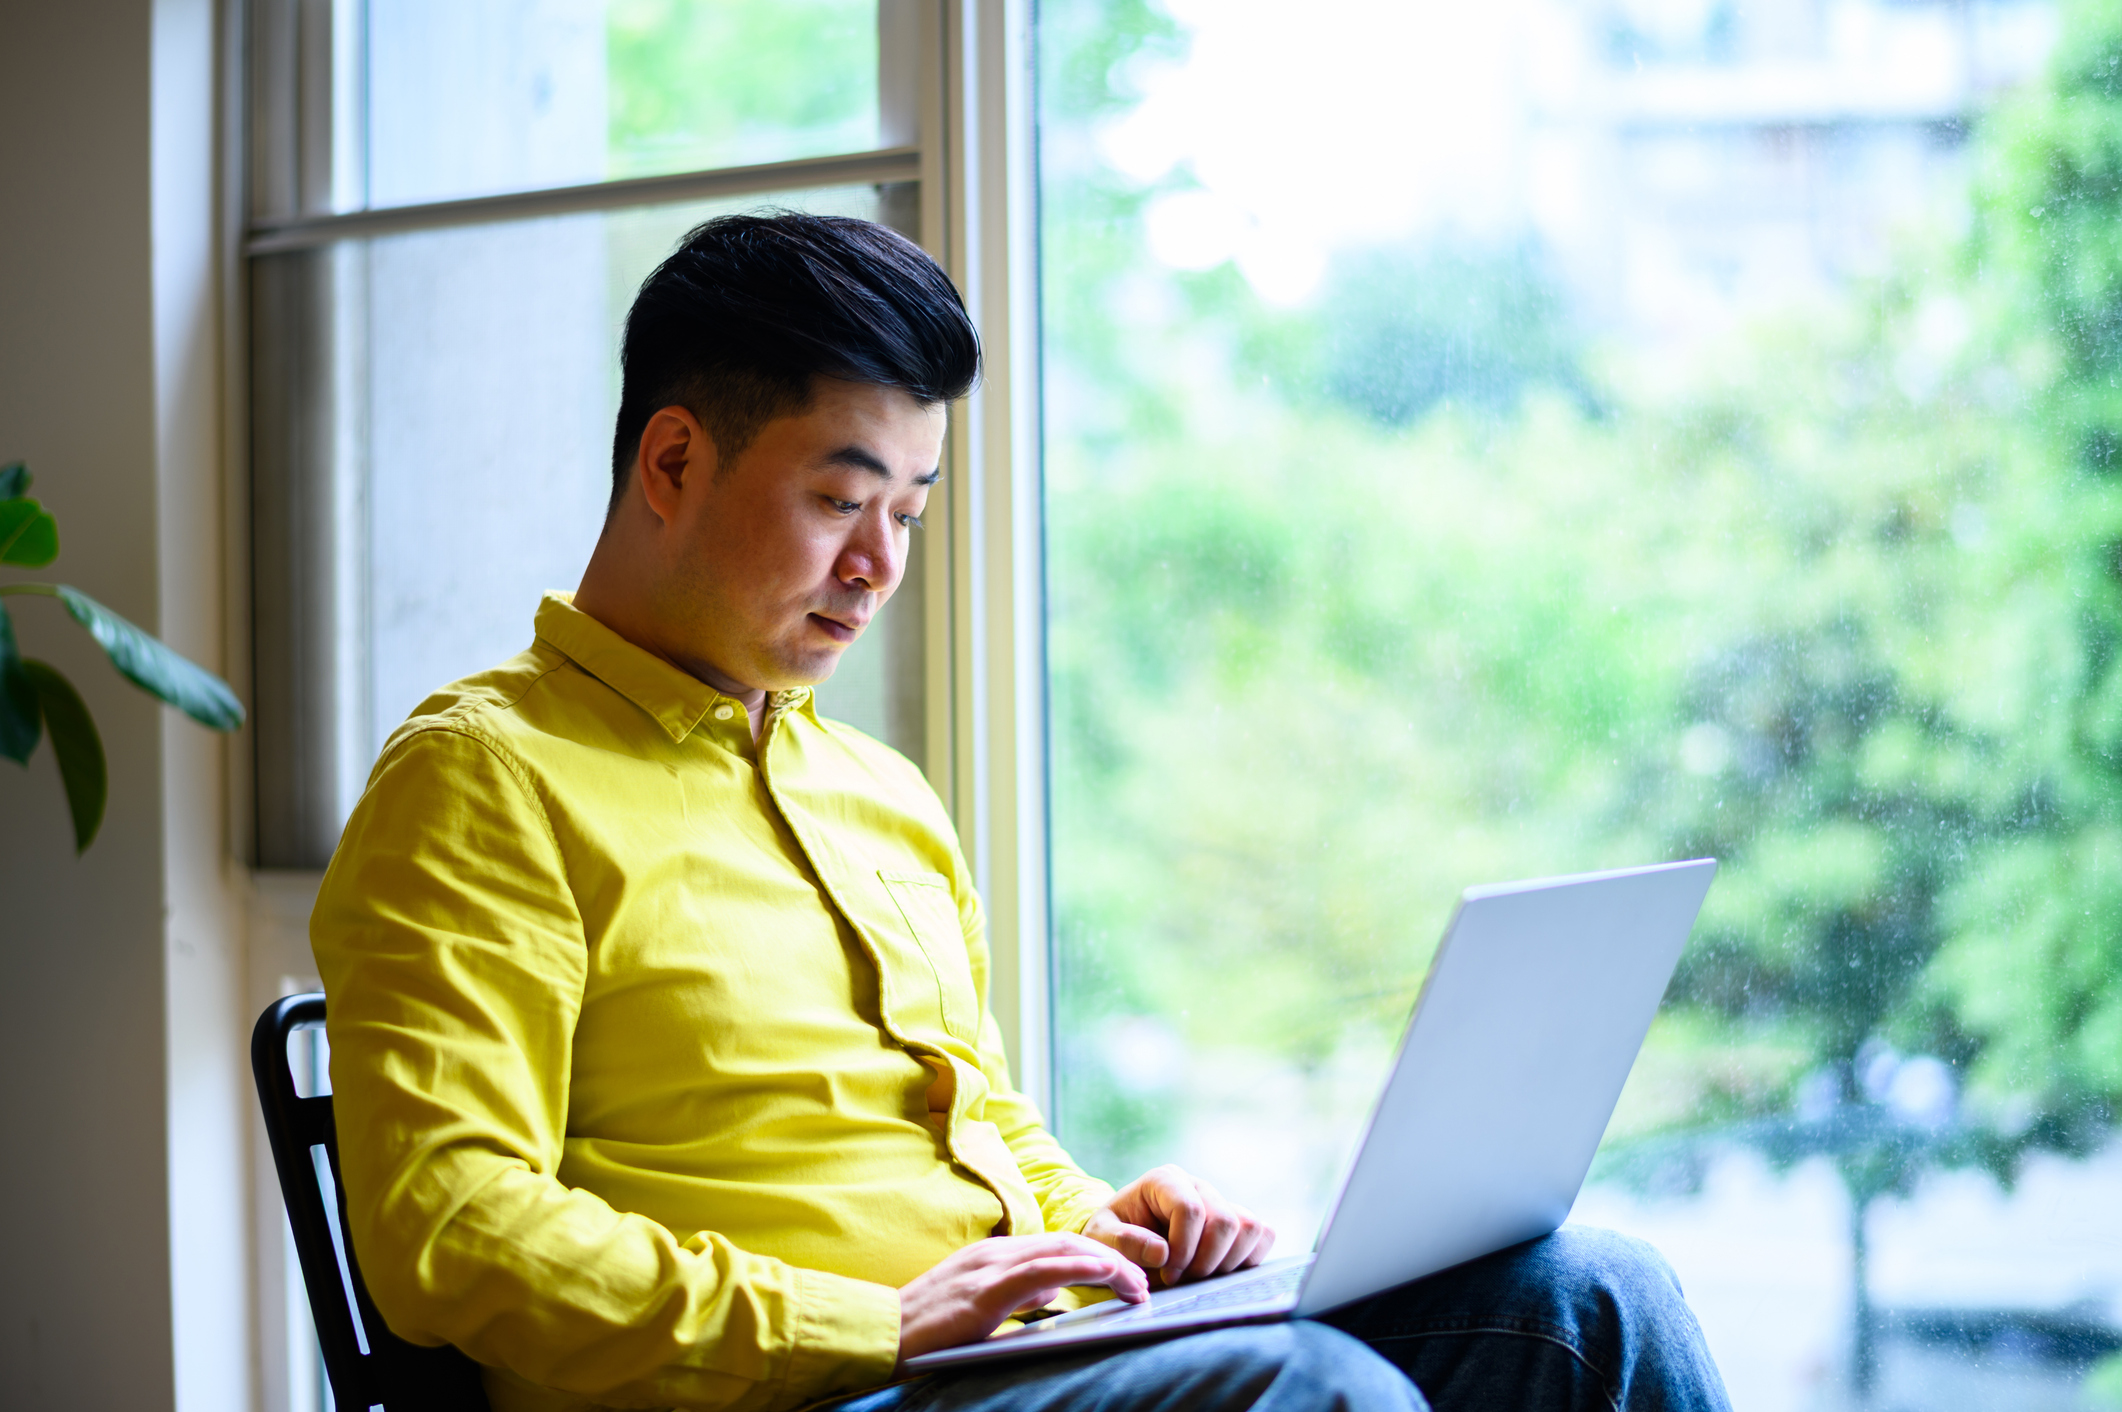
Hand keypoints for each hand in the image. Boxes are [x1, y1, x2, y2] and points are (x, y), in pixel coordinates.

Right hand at [895, 1233, 1147, 1368]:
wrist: (879, 1335)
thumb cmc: (926, 1330)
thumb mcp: (980, 1305)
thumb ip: (1016, 1293)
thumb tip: (1053, 1293)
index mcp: (995, 1255)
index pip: (1059, 1245)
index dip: (1099, 1258)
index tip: (1128, 1279)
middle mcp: (996, 1252)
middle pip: (1070, 1243)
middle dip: (1114, 1260)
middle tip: (1146, 1284)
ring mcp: (989, 1267)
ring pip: (1063, 1251)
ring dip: (1108, 1266)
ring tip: (1139, 1286)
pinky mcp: (984, 1292)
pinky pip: (1041, 1270)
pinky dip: (1079, 1269)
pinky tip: (1106, 1274)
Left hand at [1082, 1164, 1275, 1287]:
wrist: (1126, 1240)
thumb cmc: (1113, 1236)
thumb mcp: (1101, 1238)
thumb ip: (1122, 1243)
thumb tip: (1162, 1253)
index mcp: (1165, 1181)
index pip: (1190, 1209)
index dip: (1182, 1247)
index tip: (1167, 1272)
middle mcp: (1199, 1187)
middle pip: (1224, 1221)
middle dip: (1205, 1260)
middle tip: (1182, 1278)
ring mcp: (1222, 1203)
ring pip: (1250, 1228)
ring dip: (1227, 1262)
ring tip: (1199, 1275)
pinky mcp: (1238, 1223)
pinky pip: (1264, 1235)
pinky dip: (1248, 1259)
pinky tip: (1219, 1271)